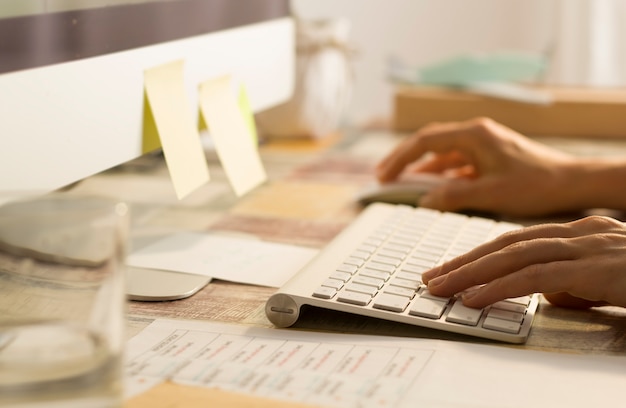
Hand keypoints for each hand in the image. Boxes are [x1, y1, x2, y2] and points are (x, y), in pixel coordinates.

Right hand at [376, 117, 579, 216]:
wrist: (572, 182)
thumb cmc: (536, 185)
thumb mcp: (490, 193)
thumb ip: (453, 195)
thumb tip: (424, 199)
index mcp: (474, 135)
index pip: (425, 141)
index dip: (399, 158)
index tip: (382, 176)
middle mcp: (476, 134)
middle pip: (429, 142)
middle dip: (405, 159)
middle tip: (383, 176)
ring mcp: (483, 145)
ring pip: (442, 154)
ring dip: (421, 168)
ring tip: (400, 182)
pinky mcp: (489, 157)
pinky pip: (456, 163)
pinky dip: (441, 174)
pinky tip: (432, 187)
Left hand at [421, 215, 625, 308]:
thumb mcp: (606, 280)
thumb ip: (572, 282)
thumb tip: (544, 293)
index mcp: (580, 231)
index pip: (518, 240)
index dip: (481, 253)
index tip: (452, 268)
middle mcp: (580, 232)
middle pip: (507, 243)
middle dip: (465, 261)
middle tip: (433, 278)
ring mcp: (588, 246)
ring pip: (514, 256)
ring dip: (472, 273)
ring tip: (441, 289)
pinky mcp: (595, 268)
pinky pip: (535, 277)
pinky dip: (499, 287)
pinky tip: (474, 298)